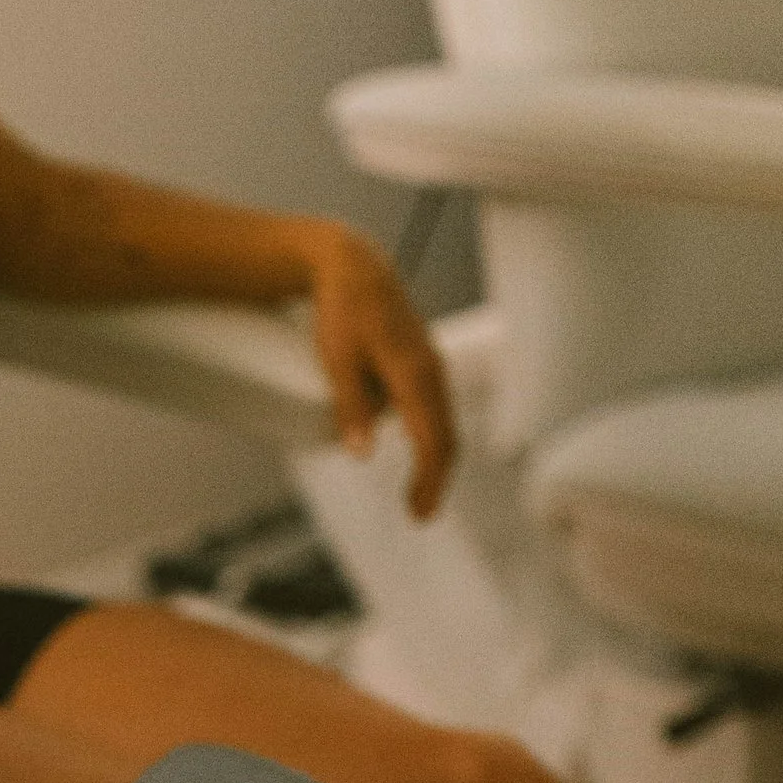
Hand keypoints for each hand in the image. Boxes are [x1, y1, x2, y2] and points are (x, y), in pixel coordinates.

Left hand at [300, 224, 455, 519]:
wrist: (353, 267)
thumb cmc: (341, 311)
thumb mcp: (336, 359)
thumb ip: (349, 406)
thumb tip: (361, 455)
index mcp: (414, 374)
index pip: (432, 440)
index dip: (428, 481)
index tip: (418, 513)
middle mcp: (431, 371)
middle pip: (446, 436)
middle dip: (436, 479)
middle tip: (420, 515)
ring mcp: (431, 365)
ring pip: (444, 422)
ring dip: (437, 460)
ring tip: (420, 494)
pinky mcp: (423, 362)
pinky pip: (436, 407)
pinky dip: (433, 436)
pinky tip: (420, 452)